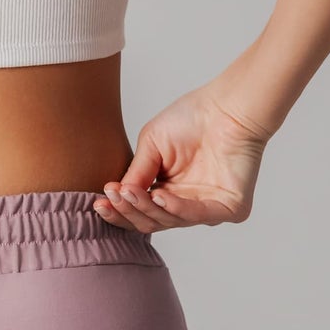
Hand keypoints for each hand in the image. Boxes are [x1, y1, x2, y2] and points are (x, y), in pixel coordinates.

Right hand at [94, 83, 271, 232]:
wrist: (228, 107)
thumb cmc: (192, 119)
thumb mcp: (151, 145)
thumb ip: (136, 172)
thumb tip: (117, 195)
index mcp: (167, 191)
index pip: (139, 211)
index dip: (118, 210)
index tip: (98, 202)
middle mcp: (187, 203)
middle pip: (151, 222)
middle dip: (128, 211)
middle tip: (112, 196)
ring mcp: (208, 208)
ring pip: (170, 221)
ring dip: (146, 207)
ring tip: (130, 192)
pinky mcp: (230, 208)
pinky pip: (197, 215)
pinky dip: (176, 207)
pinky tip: (159, 195)